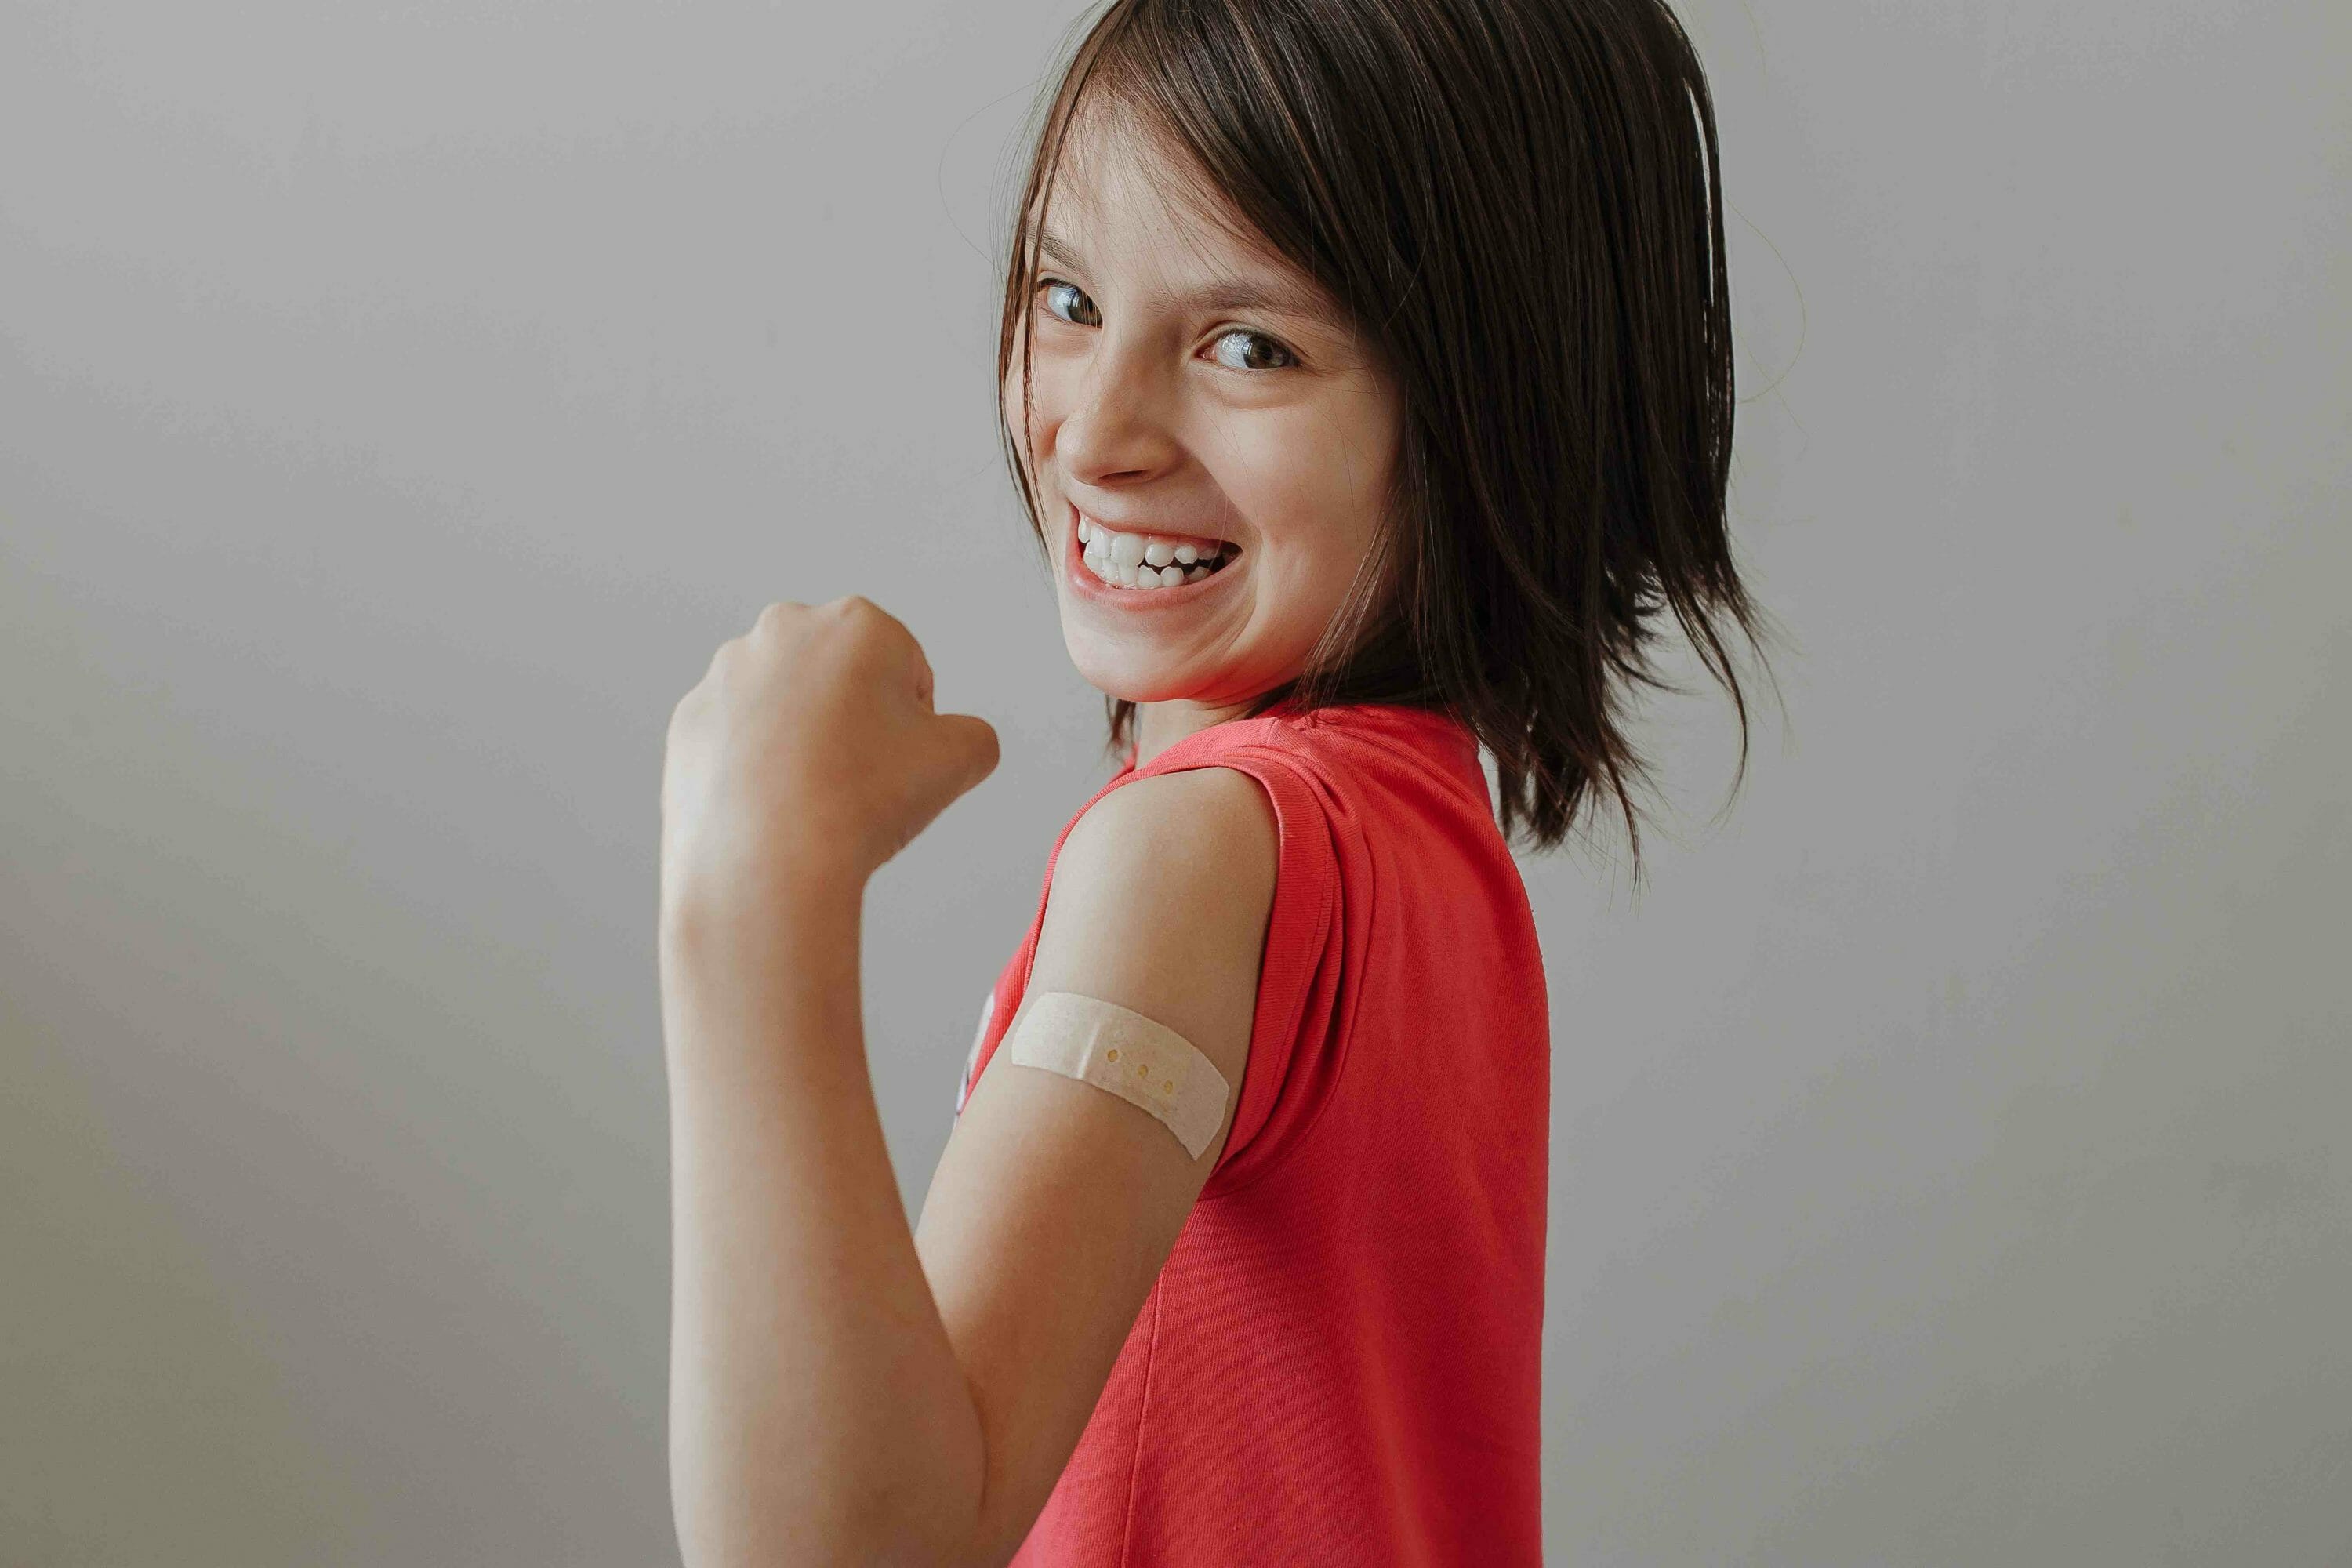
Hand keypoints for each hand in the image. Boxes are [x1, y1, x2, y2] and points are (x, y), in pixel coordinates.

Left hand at [661, 596, 998, 919]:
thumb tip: (959, 741)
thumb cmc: (860, 803)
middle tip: (861, 781)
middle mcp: (783, 631)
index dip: (915, 724)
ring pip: (786, 706)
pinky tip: (772, 807)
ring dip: (804, 740)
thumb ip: (974, 735)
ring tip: (815, 798)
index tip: (901, 762)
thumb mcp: (963, 760)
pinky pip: (737, 740)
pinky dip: (756, 766)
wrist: (767, 864)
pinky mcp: (689, 721)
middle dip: (855, 720)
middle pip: (841, 679)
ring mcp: (726, 675)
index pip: (907, 670)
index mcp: (856, 624)